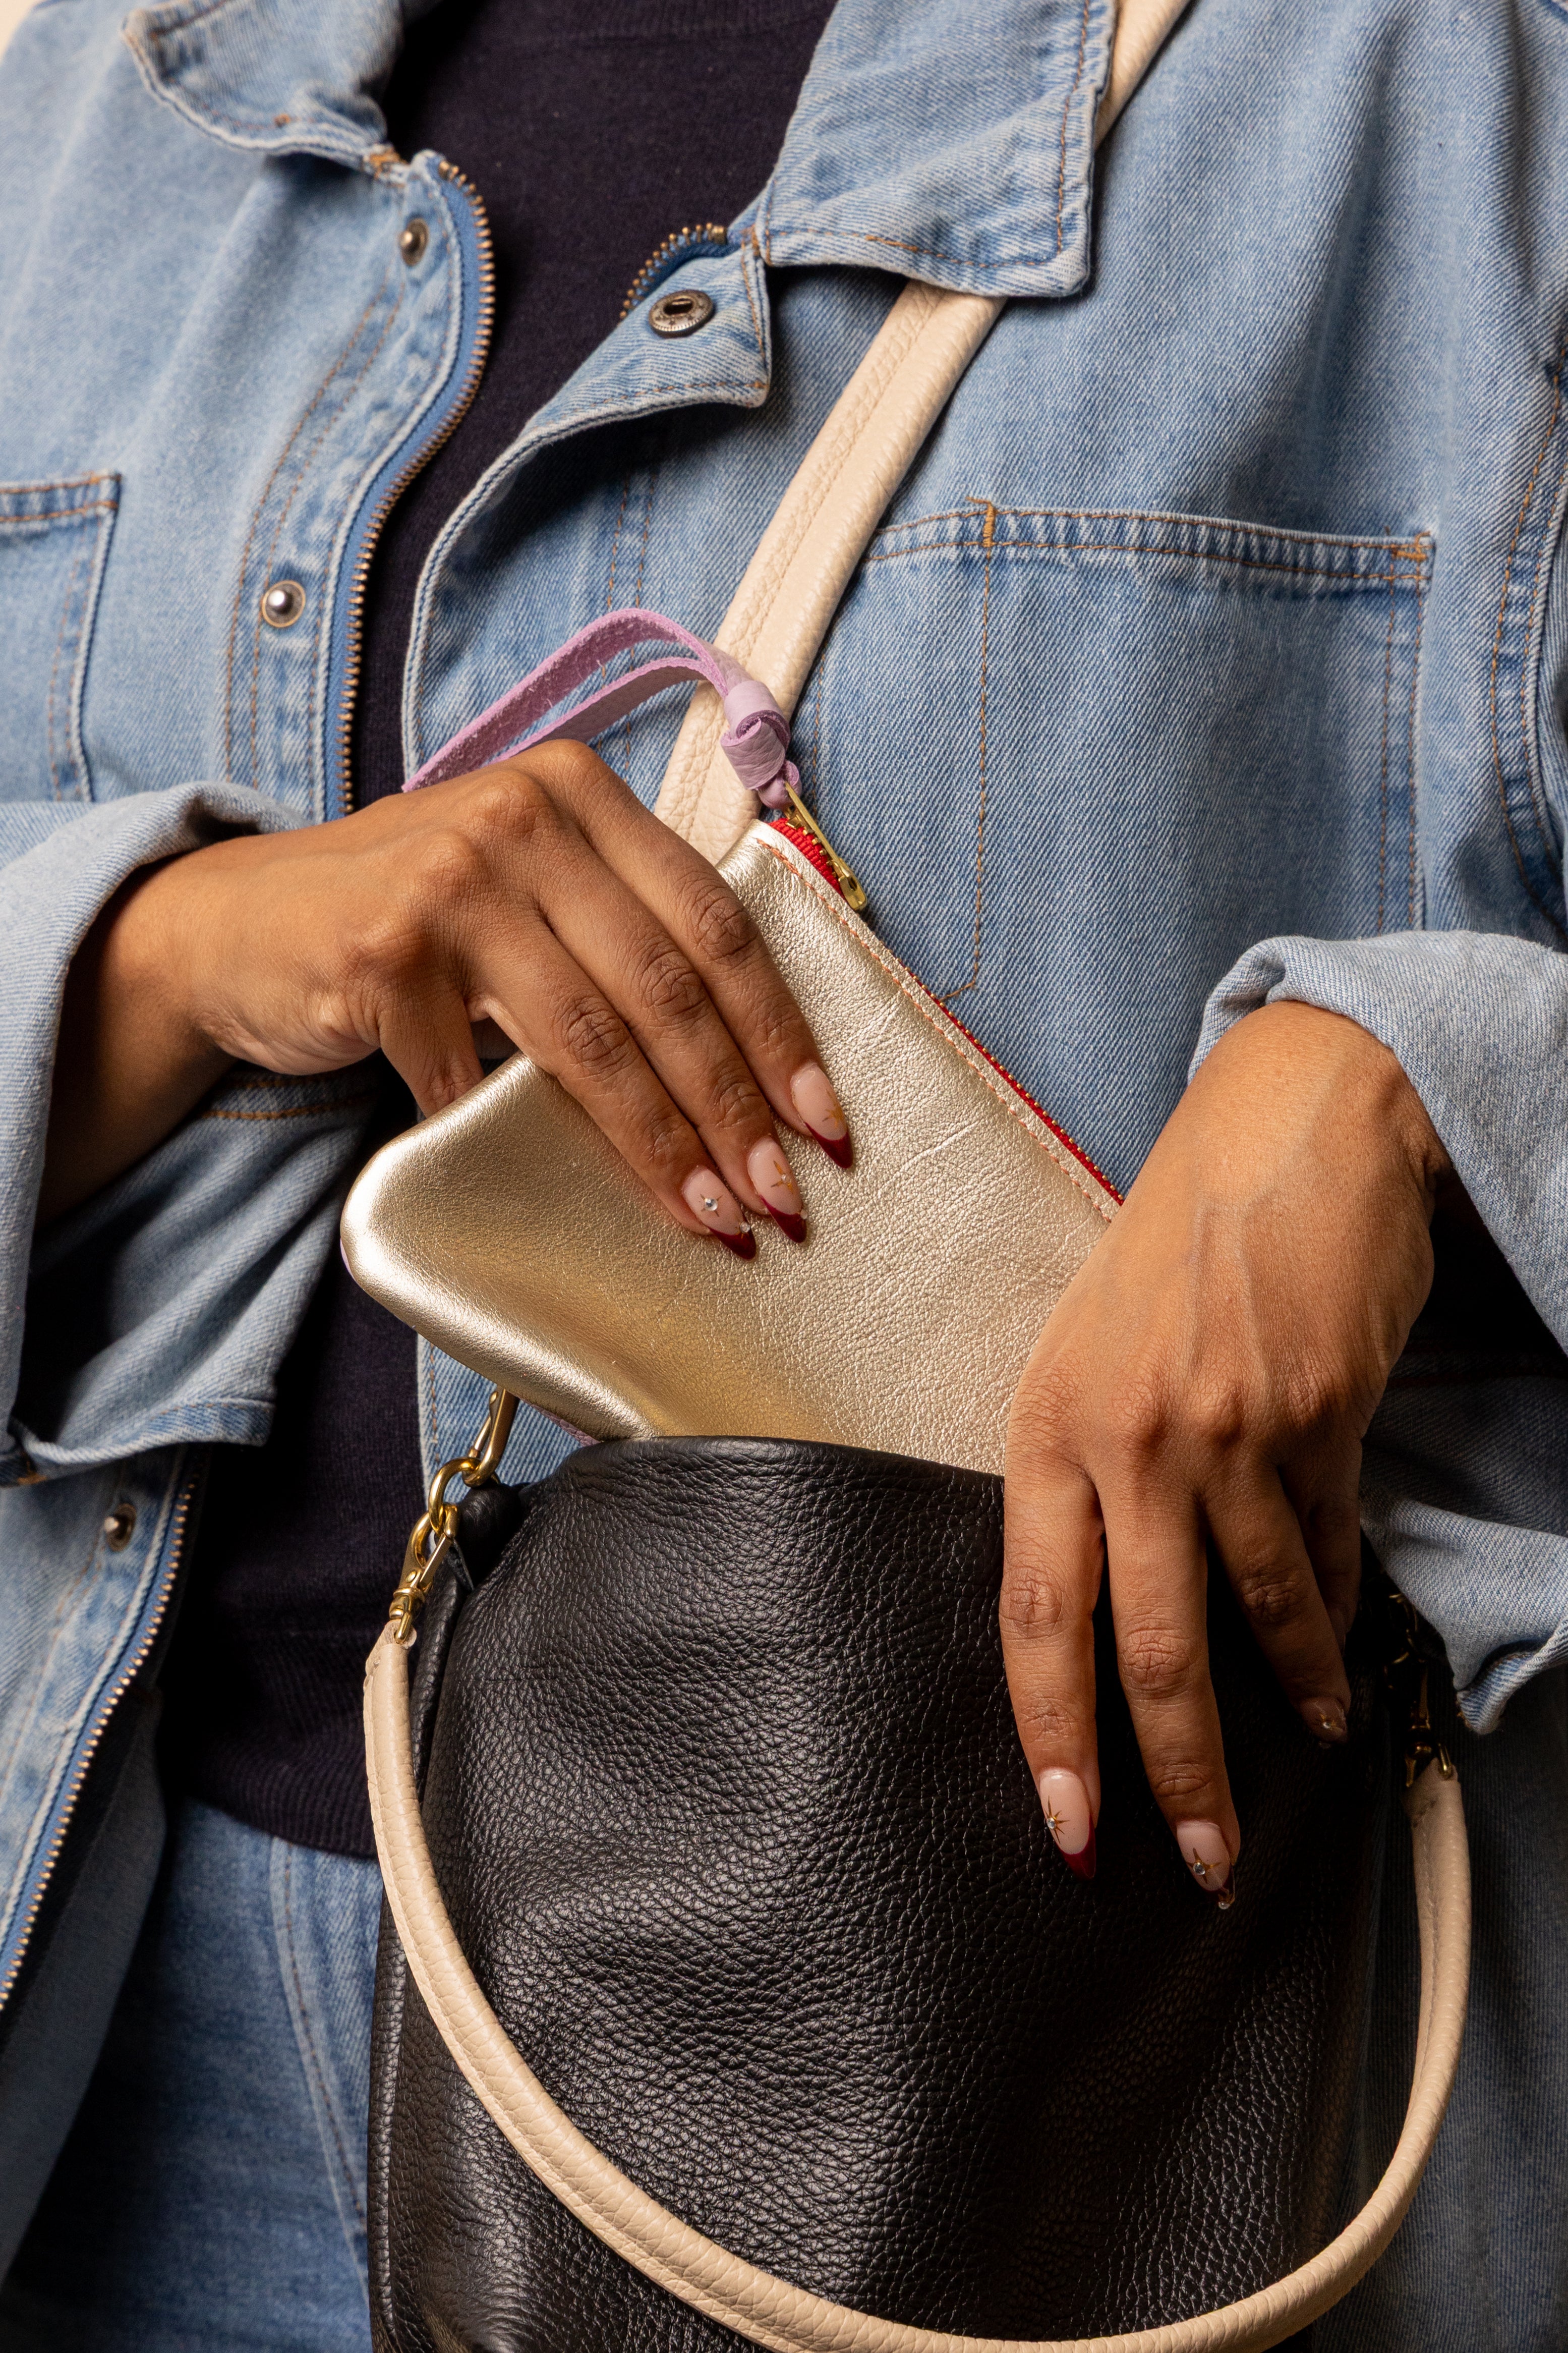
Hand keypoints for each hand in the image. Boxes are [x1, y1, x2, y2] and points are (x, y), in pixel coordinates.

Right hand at [40, 745, 849, 1228]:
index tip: (825, 1123)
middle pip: (667, 984)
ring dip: (659, 1142)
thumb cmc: (417, 925)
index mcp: (580, 793)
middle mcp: (522, 816)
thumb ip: (624, 930)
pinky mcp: (381, 951)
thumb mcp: (530, 891)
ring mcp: (448, 878)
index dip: (781, 1031)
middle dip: (735, 1106)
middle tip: (780, 1196)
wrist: (241, 927)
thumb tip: (755, 1063)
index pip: (715, 922)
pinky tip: (560, 1199)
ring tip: (710, 1216)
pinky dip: (517, 1143)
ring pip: (591, 1037)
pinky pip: (474, 1076)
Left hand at [1000, 1001, 1448, 1898]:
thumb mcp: (1090, 1347)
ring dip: (1284, 1700)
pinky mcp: (1319, 1417)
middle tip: (1203, 1859)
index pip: (1032, 1612)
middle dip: (1179, 1774)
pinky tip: (1335, 1657)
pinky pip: (1326, 1552)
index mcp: (1044, 1422)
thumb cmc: (1176, 1243)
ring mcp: (1227, 1429)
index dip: (1051, 1734)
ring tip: (1302, 1747)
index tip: (1072, 1827)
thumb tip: (1103, 1608)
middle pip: (1144, 1647)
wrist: (1289, 1129)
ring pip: (1256, 1612)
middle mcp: (1126, 1436)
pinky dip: (1332, 1618)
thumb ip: (1086, 1471)